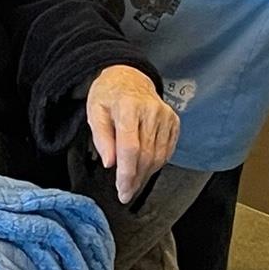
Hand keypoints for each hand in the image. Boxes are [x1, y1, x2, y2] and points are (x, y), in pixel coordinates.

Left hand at [85, 64, 178, 206]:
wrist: (130, 77)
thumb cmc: (109, 95)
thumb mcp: (95, 111)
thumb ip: (101, 137)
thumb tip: (109, 163)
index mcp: (128, 107)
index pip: (130, 148)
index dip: (127, 173)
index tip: (122, 190)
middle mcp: (151, 111)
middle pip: (146, 155)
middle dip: (135, 179)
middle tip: (125, 192)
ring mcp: (166, 116)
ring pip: (158, 156)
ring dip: (145, 174)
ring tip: (133, 182)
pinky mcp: (174, 121)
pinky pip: (167, 151)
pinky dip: (156, 164)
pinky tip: (145, 167)